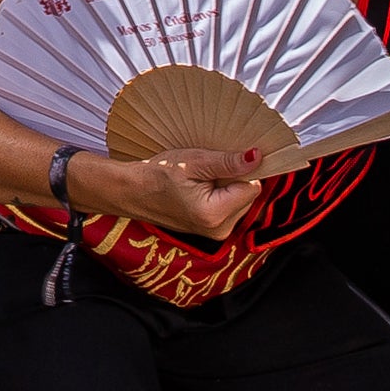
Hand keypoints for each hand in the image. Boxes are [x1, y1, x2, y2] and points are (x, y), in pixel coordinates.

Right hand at [73, 143, 264, 243]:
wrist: (133, 192)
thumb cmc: (157, 174)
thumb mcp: (194, 161)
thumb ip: (228, 162)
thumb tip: (257, 157)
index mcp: (215, 214)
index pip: (253, 186)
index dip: (241, 169)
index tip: (221, 161)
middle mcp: (219, 230)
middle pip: (248, 195)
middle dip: (233, 179)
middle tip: (205, 171)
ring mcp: (216, 233)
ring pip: (240, 200)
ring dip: (226, 186)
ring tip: (199, 180)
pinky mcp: (212, 230)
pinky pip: (229, 207)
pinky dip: (220, 195)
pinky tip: (199, 189)